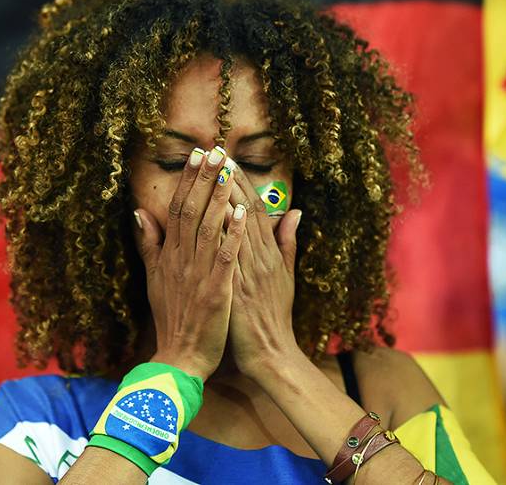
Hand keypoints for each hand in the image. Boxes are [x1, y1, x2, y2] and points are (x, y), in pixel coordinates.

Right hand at [134, 147, 246, 380]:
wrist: (179, 357)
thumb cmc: (173, 318)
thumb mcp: (154, 279)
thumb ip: (148, 245)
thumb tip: (139, 213)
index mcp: (170, 256)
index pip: (178, 209)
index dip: (188, 181)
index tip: (196, 155)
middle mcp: (181, 260)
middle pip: (191, 212)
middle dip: (203, 180)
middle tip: (213, 150)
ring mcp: (197, 275)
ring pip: (207, 228)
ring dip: (218, 197)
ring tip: (228, 170)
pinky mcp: (216, 291)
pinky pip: (224, 257)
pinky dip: (233, 233)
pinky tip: (241, 212)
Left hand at [227, 169, 302, 378]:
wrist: (272, 354)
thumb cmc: (275, 317)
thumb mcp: (287, 277)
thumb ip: (288, 243)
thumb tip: (295, 212)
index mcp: (269, 254)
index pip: (255, 209)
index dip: (240, 183)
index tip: (225, 160)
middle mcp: (261, 258)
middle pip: (245, 211)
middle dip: (229, 180)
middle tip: (214, 152)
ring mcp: (249, 273)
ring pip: (237, 228)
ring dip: (223, 198)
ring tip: (210, 171)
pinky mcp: (237, 290)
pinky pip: (229, 257)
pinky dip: (223, 235)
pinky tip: (213, 215)